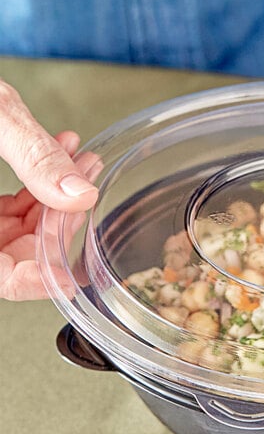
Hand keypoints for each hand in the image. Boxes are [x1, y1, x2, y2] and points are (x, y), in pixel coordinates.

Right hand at [0, 80, 100, 300]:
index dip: (36, 280)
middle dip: (60, 222)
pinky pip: (13, 208)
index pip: (0, 277)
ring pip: (21, 230)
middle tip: (85, 184)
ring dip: (58, 198)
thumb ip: (33, 156)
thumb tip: (81, 194)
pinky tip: (63, 152)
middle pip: (18, 253)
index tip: (72, 275)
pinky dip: (41, 185)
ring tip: (83, 160)